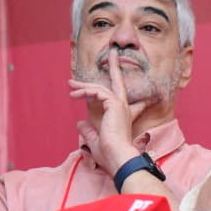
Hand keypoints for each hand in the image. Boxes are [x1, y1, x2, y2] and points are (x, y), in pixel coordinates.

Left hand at [68, 48, 144, 168]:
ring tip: (70, 85)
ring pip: (100, 87)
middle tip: (112, 52)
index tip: (141, 91)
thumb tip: (79, 123)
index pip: (129, 102)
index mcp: (122, 116)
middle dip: (115, 66)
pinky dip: (84, 91)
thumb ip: (88, 130)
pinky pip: (97, 91)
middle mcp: (124, 108)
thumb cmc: (109, 153)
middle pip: (119, 82)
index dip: (130, 95)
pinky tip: (74, 95)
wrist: (118, 158)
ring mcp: (120, 105)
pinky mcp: (115, 103)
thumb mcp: (94, 140)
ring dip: (83, 86)